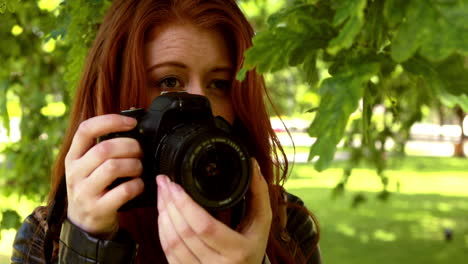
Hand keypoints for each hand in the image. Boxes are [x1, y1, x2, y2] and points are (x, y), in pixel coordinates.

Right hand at [65, 114, 144, 237]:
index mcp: (73, 157)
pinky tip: (138, 185)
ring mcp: (84, 192)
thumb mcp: (88, 167)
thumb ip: (102, 149)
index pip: (86, 129)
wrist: (84, 224)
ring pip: (113, 167)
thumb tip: (132, 127)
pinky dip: (137, 185)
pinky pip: (123, 191)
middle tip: (140, 152)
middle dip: (130, 147)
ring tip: (139, 168)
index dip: (110, 121)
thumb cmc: (94, 188)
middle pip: (105, 148)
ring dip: (134, 165)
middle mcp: (75, 173)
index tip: (131, 123)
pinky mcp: (98, 209)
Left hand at [156, 159, 271, 263]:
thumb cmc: (252, 247)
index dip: (185, 204)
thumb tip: (252, 164)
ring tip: (162, 195)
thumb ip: (259, 193)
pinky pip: (168, 253)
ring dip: (162, 216)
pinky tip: (163, 215)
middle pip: (183, 233)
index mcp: (237, 251)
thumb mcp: (261, 222)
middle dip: (169, 204)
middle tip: (164, 183)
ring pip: (171, 244)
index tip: (175, 185)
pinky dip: (162, 231)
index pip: (204, 226)